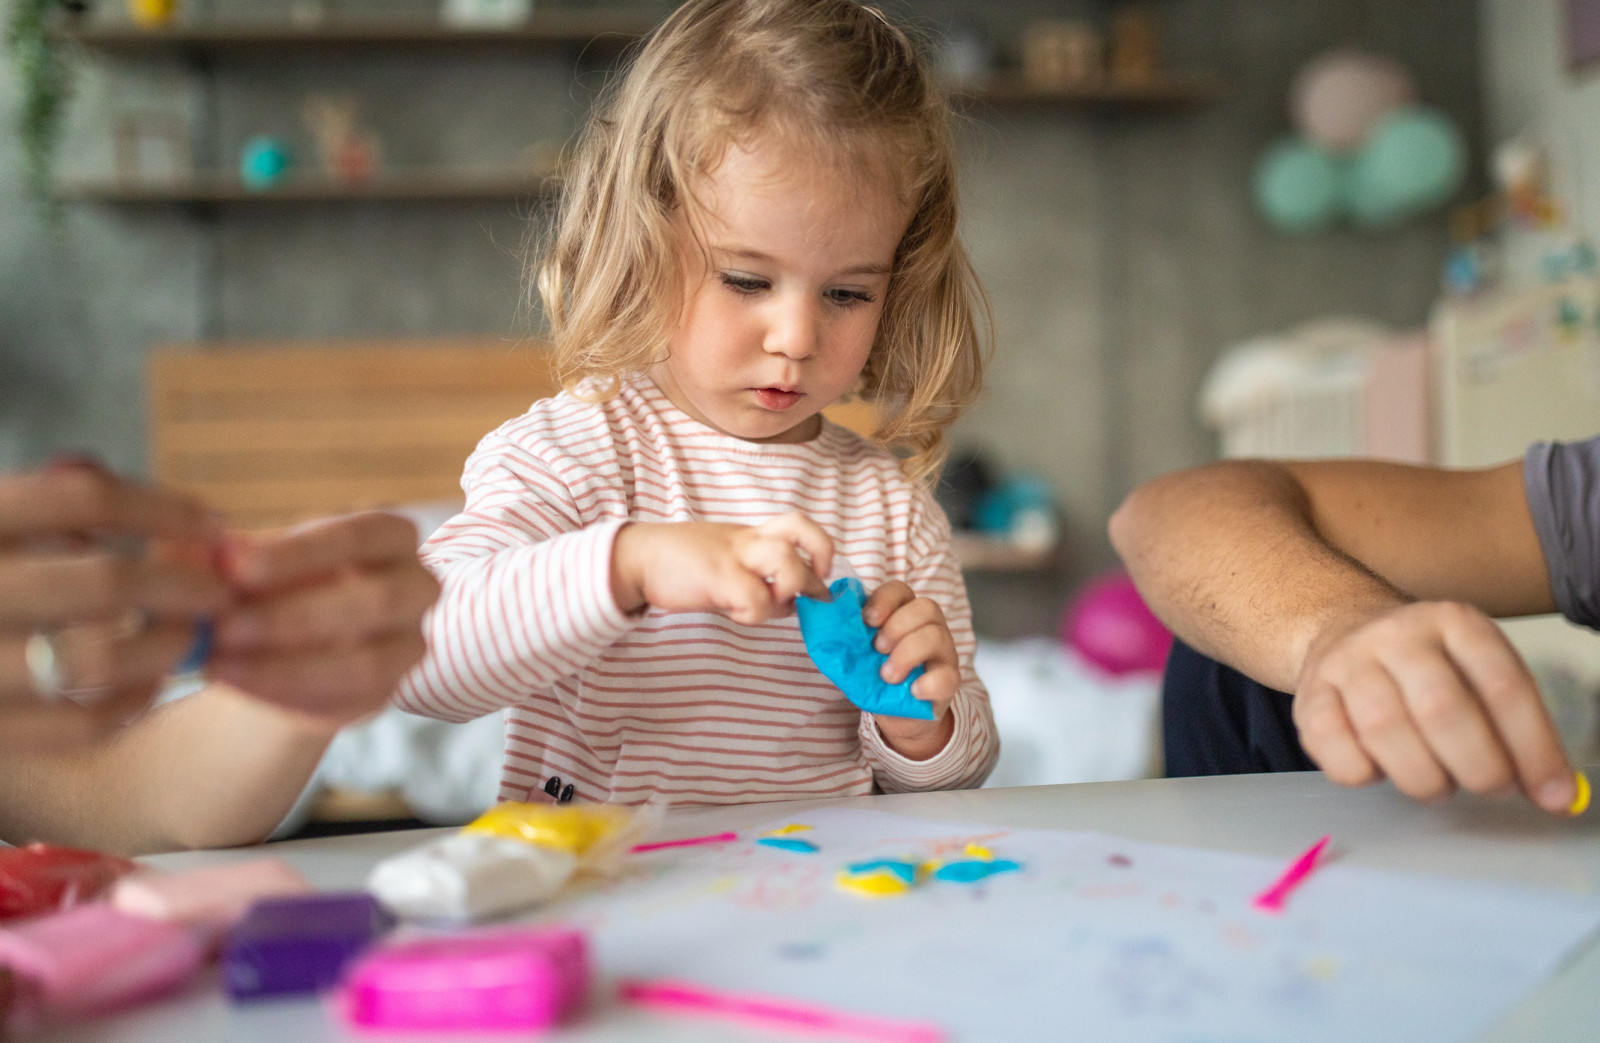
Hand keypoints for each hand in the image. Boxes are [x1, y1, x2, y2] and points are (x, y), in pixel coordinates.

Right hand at [0, 462, 229, 748]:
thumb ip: (52, 511)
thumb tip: (172, 518)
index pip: (79, 497)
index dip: (160, 507)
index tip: (211, 521)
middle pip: (102, 581)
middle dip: (181, 584)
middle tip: (219, 592)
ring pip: (95, 660)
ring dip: (164, 646)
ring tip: (189, 637)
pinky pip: (80, 724)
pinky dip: (133, 703)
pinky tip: (151, 685)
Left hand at [209, 511, 439, 730]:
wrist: (279, 640)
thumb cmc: (270, 580)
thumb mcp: (248, 558)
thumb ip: (228, 556)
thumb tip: (205, 556)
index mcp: (392, 536)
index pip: (363, 535)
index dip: (301, 553)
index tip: (234, 566)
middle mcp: (417, 588)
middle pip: (377, 601)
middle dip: (294, 616)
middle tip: (222, 626)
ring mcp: (408, 645)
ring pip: (367, 664)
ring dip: (287, 666)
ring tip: (218, 662)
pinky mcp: (387, 693)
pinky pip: (347, 702)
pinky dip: (285, 693)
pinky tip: (235, 682)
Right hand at [610, 511, 832, 625]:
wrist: (637, 558)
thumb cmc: (682, 564)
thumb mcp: (725, 559)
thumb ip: (756, 575)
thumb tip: (789, 604)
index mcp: (751, 535)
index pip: (798, 524)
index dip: (819, 546)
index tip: (820, 573)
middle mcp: (747, 540)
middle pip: (801, 529)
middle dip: (818, 564)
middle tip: (811, 593)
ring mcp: (732, 556)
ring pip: (785, 559)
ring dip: (790, 588)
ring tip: (773, 604)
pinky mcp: (716, 577)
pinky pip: (754, 598)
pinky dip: (755, 614)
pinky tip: (737, 615)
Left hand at [863, 581, 957, 759]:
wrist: (899, 715)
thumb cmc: (878, 678)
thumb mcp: (860, 657)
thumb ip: (848, 641)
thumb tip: (823, 629)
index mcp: (905, 614)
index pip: (900, 590)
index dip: (884, 600)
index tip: (866, 620)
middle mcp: (929, 627)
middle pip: (925, 607)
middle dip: (896, 626)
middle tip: (877, 649)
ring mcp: (944, 653)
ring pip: (936, 636)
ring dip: (907, 654)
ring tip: (887, 676)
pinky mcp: (950, 681)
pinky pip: (948, 676)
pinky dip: (928, 683)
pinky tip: (913, 691)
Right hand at [1293, 600, 1578, 813]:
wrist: (1345, 632)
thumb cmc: (1428, 669)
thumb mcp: (1478, 674)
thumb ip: (1517, 729)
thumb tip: (1557, 796)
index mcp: (1454, 623)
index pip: (1503, 686)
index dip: (1534, 748)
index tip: (1552, 794)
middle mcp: (1397, 635)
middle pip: (1441, 708)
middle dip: (1478, 767)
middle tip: (1489, 787)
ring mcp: (1347, 662)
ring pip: (1384, 729)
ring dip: (1423, 777)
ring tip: (1438, 783)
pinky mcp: (1308, 695)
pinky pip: (1333, 748)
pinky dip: (1364, 774)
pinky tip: (1381, 769)